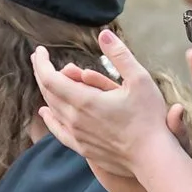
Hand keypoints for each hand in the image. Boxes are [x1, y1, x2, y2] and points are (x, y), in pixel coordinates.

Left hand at [33, 34, 190, 191]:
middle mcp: (74, 118)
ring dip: (47, 92)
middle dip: (41, 73)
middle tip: (40, 59)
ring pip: (53, 110)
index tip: (40, 50)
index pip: (50, 78)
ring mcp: (77, 135)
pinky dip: (50, 118)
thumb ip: (120, 55)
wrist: (152, 158)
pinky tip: (46, 113)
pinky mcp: (83, 148)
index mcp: (84, 100)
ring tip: (46, 79)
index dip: (41, 63)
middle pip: (48, 92)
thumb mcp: (140, 79)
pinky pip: (58, 131)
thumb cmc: (149, 118)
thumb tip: (104, 34)